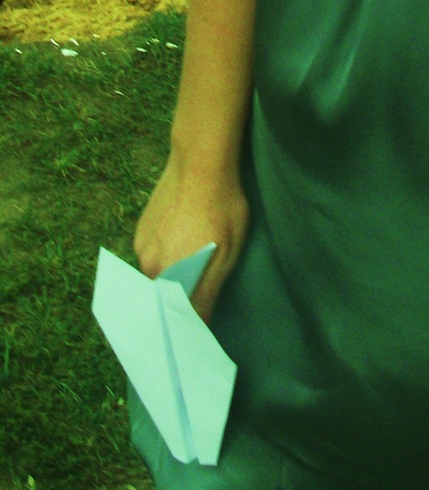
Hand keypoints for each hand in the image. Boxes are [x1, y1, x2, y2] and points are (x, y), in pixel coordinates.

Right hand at [133, 148, 249, 323]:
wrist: (200, 161)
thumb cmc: (222, 208)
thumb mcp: (226, 254)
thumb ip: (207, 294)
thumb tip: (197, 327)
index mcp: (167, 275)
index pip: (172, 314)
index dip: (185, 322)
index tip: (195, 328)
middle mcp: (147, 265)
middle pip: (162, 295)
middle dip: (178, 299)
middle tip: (202, 287)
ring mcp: (141, 244)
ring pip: (157, 272)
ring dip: (173, 273)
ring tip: (196, 257)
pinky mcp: (141, 228)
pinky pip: (152, 252)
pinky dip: (166, 253)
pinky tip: (185, 238)